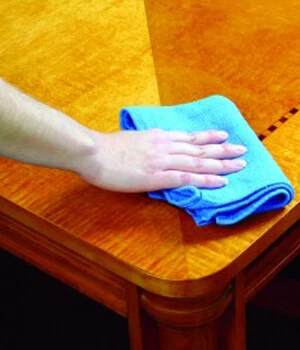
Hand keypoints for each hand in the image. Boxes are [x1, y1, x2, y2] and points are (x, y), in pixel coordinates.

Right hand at [72, 128, 246, 192]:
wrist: (93, 152)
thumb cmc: (107, 148)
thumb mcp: (131, 140)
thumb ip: (147, 144)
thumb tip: (154, 149)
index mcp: (158, 137)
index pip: (189, 137)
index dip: (208, 138)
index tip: (223, 136)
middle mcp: (166, 146)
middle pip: (200, 148)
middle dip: (223, 150)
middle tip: (242, 149)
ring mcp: (164, 161)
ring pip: (199, 162)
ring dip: (222, 163)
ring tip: (240, 164)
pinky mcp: (158, 176)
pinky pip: (188, 178)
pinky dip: (206, 180)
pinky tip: (221, 182)